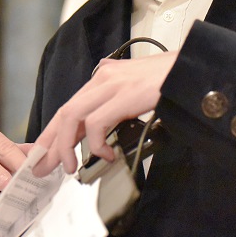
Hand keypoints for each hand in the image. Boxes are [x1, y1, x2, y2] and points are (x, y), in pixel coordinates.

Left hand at [33, 51, 176, 175]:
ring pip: (73, 116)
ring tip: (71, 167)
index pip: (70, 106)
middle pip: (65, 112)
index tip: (44, 152)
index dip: (53, 132)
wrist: (192, 68)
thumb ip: (117, 106)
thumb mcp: (137, 92)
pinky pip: (97, 123)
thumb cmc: (172, 81)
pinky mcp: (124, 94)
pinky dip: (97, 144)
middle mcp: (104, 77)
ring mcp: (113, 84)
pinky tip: (106, 155)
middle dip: (50, 143)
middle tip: (43, 166)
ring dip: (66, 147)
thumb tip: (104, 135)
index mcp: (105, 76)